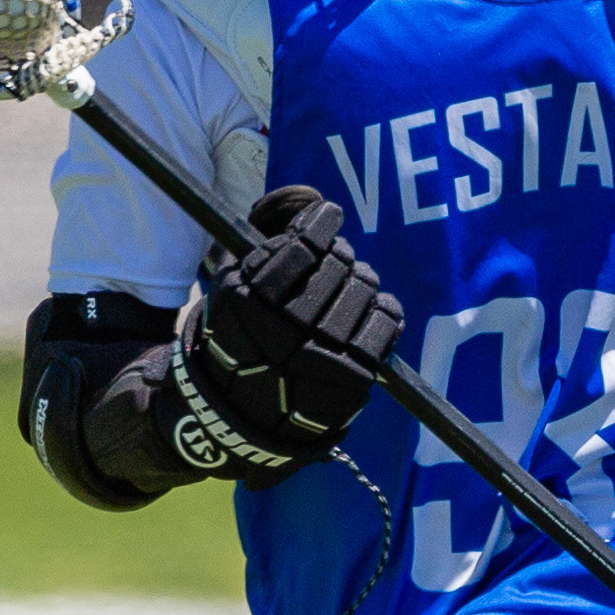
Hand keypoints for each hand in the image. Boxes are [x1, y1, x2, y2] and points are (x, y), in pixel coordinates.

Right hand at [172, 187, 404, 475]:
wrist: (242, 414)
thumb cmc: (239, 337)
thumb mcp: (227, 285)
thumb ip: (259, 240)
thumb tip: (308, 200)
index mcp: (252, 300)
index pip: (305, 243)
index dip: (322, 222)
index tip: (328, 216)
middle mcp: (286, 328)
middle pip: (339, 263)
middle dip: (341, 256)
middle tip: (336, 264)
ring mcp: (321, 354)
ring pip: (366, 288)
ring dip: (362, 282)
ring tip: (349, 291)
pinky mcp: (352, 376)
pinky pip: (387, 322)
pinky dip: (384, 310)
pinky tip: (371, 312)